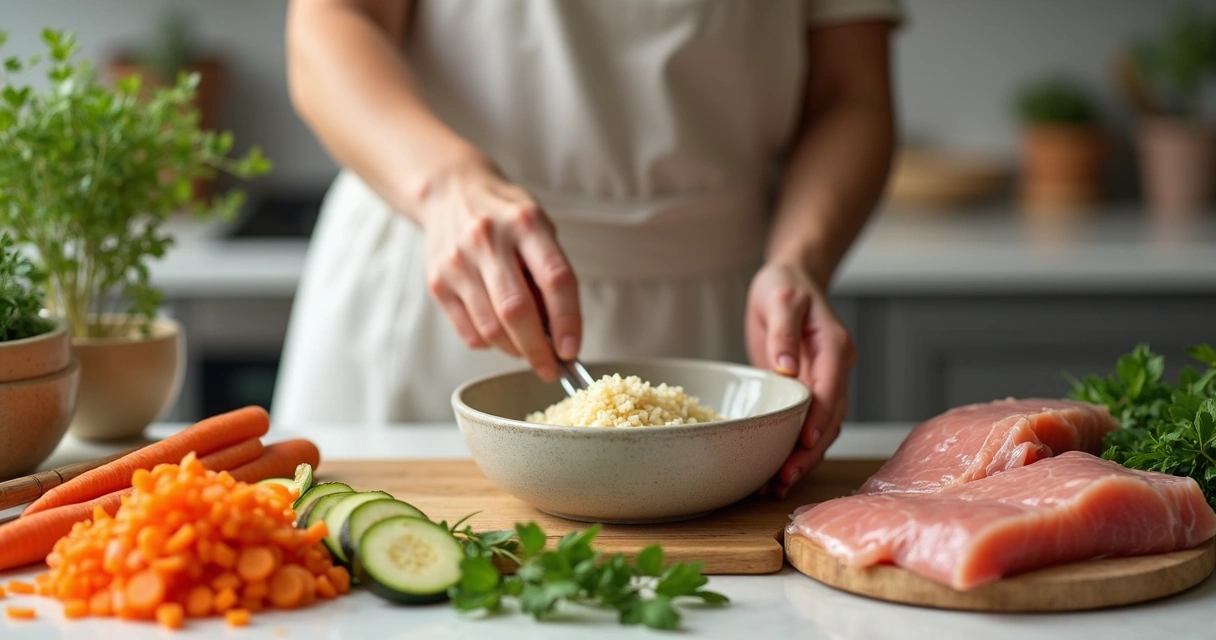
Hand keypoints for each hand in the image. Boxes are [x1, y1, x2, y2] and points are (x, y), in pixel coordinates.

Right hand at [419, 157, 580, 380]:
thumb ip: (550, 273)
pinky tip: (498, 332)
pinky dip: (489, 343)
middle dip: (538, 349)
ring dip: (514, 349)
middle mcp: (488, 239)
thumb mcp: (538, 227)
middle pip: (516, 310)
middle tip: (550, 367)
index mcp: (525, 222)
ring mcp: (458, 261)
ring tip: (526, 348)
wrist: (449, 192)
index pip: (555, 279)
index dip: (567, 320)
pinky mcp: (437, 281)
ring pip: (490, 328)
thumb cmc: (505, 216)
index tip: (572, 350)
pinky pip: (468, 332)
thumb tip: (560, 333)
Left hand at [745, 262, 855, 498]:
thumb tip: (786, 367)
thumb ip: (783, 331)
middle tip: (783, 478)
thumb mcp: (780, 299)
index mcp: (834, 346)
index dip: (820, 418)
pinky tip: (773, 473)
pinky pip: (807, 427)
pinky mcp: (809, 394)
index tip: (805, 442)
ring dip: (802, 460)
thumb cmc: (785, 286)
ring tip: (775, 486)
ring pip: (822, 431)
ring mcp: (825, 384)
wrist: (791, 282)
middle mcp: (836, 370)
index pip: (831, 389)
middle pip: (830, 419)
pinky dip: (794, 451)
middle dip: (809, 452)